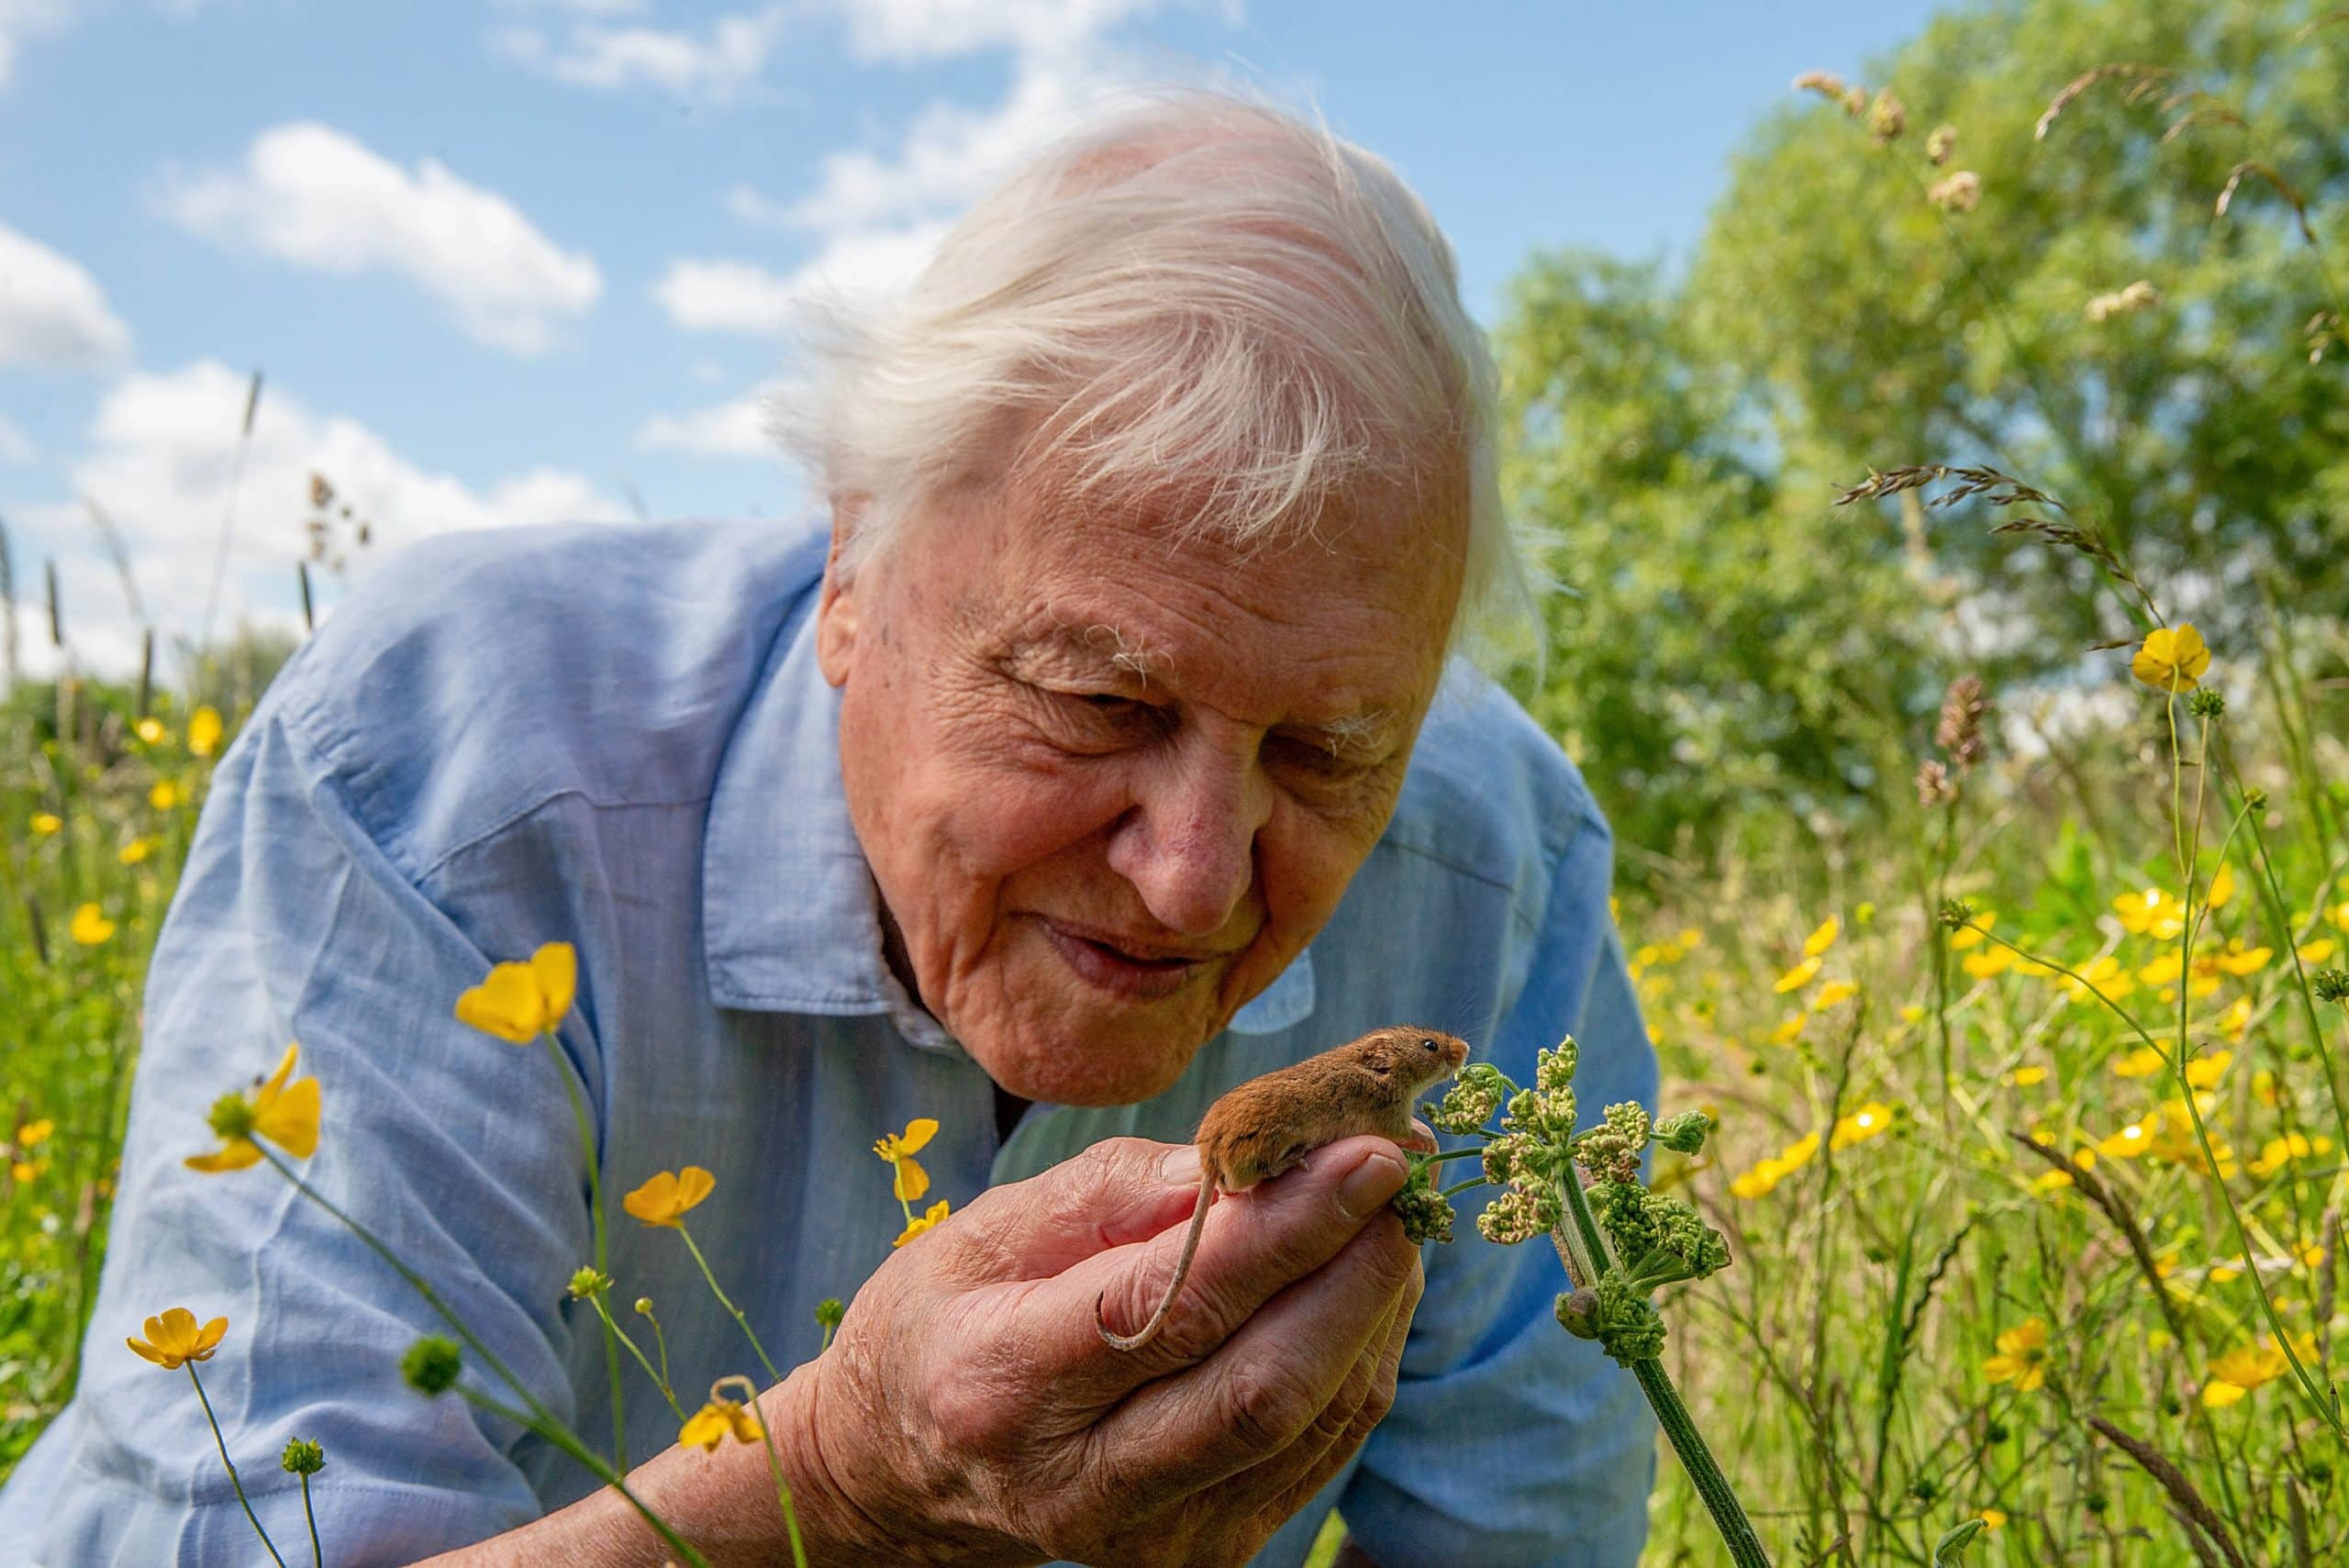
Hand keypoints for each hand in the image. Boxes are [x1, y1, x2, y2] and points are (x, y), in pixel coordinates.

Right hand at [783, 1133, 1421, 1566]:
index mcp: (1005, 1385)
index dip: (1284, 1228)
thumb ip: (1120, 1191)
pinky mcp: (1206, 1551)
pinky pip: (1320, 1447)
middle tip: (1402, 1173)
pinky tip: (1360, 1282)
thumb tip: (1253, 1160)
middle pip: (1260, 1385)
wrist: (904, 1467)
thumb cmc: (949, 1319)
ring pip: (1308, 1419)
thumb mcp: (990, 1228)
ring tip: (1386, 1213)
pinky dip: (1359, 1354)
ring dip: (1373, 1305)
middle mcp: (1078, 1485)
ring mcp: (1150, 1538)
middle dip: (1354, 1270)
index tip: (1367, 1153)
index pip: (1171, 1305)